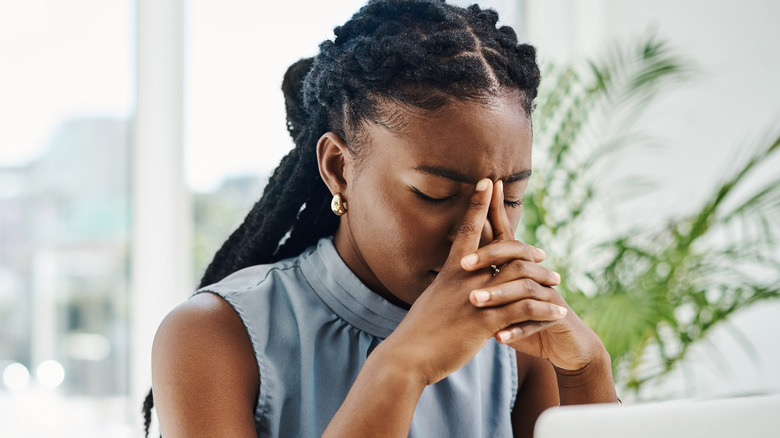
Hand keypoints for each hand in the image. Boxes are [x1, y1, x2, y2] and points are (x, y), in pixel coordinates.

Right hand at [377, 179, 567, 385]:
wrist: (406, 357)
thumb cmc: (417, 332)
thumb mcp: (431, 301)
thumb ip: (446, 289)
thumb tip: (452, 285)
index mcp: (450, 271)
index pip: (468, 229)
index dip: (478, 203)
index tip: (489, 181)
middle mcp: (464, 279)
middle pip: (504, 249)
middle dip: (527, 247)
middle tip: (542, 253)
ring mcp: (476, 299)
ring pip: (520, 278)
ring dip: (543, 278)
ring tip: (558, 282)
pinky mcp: (485, 322)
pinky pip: (524, 310)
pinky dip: (544, 309)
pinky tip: (558, 311)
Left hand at [460, 180, 605, 370]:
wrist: (565, 343)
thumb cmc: (525, 317)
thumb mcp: (503, 297)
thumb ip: (486, 278)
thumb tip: (456, 258)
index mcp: (518, 267)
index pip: (505, 235)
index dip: (494, 212)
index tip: (482, 190)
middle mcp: (535, 275)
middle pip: (515, 256)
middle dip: (489, 257)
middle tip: (463, 264)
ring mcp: (548, 295)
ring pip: (524, 288)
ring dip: (499, 294)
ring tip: (475, 301)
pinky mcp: (557, 318)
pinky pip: (537, 322)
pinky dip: (517, 330)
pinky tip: (499, 337)